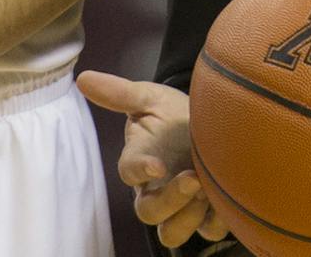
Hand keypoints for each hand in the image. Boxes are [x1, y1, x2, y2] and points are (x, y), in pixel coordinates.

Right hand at [77, 70, 227, 247]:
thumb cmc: (178, 113)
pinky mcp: (208, 215)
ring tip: (208, 191)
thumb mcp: (152, 98)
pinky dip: (216, 222)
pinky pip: (208, 231)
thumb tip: (83, 78)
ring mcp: (182, 205)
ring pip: (172, 232)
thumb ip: (120, 93)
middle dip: (168, 201)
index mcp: (142, 160)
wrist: (216, 121)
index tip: (155, 165)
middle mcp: (157, 189)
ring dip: (187, 217)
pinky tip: (227, 201)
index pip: (128, 171)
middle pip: (148, 212)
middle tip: (192, 179)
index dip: (138, 171)